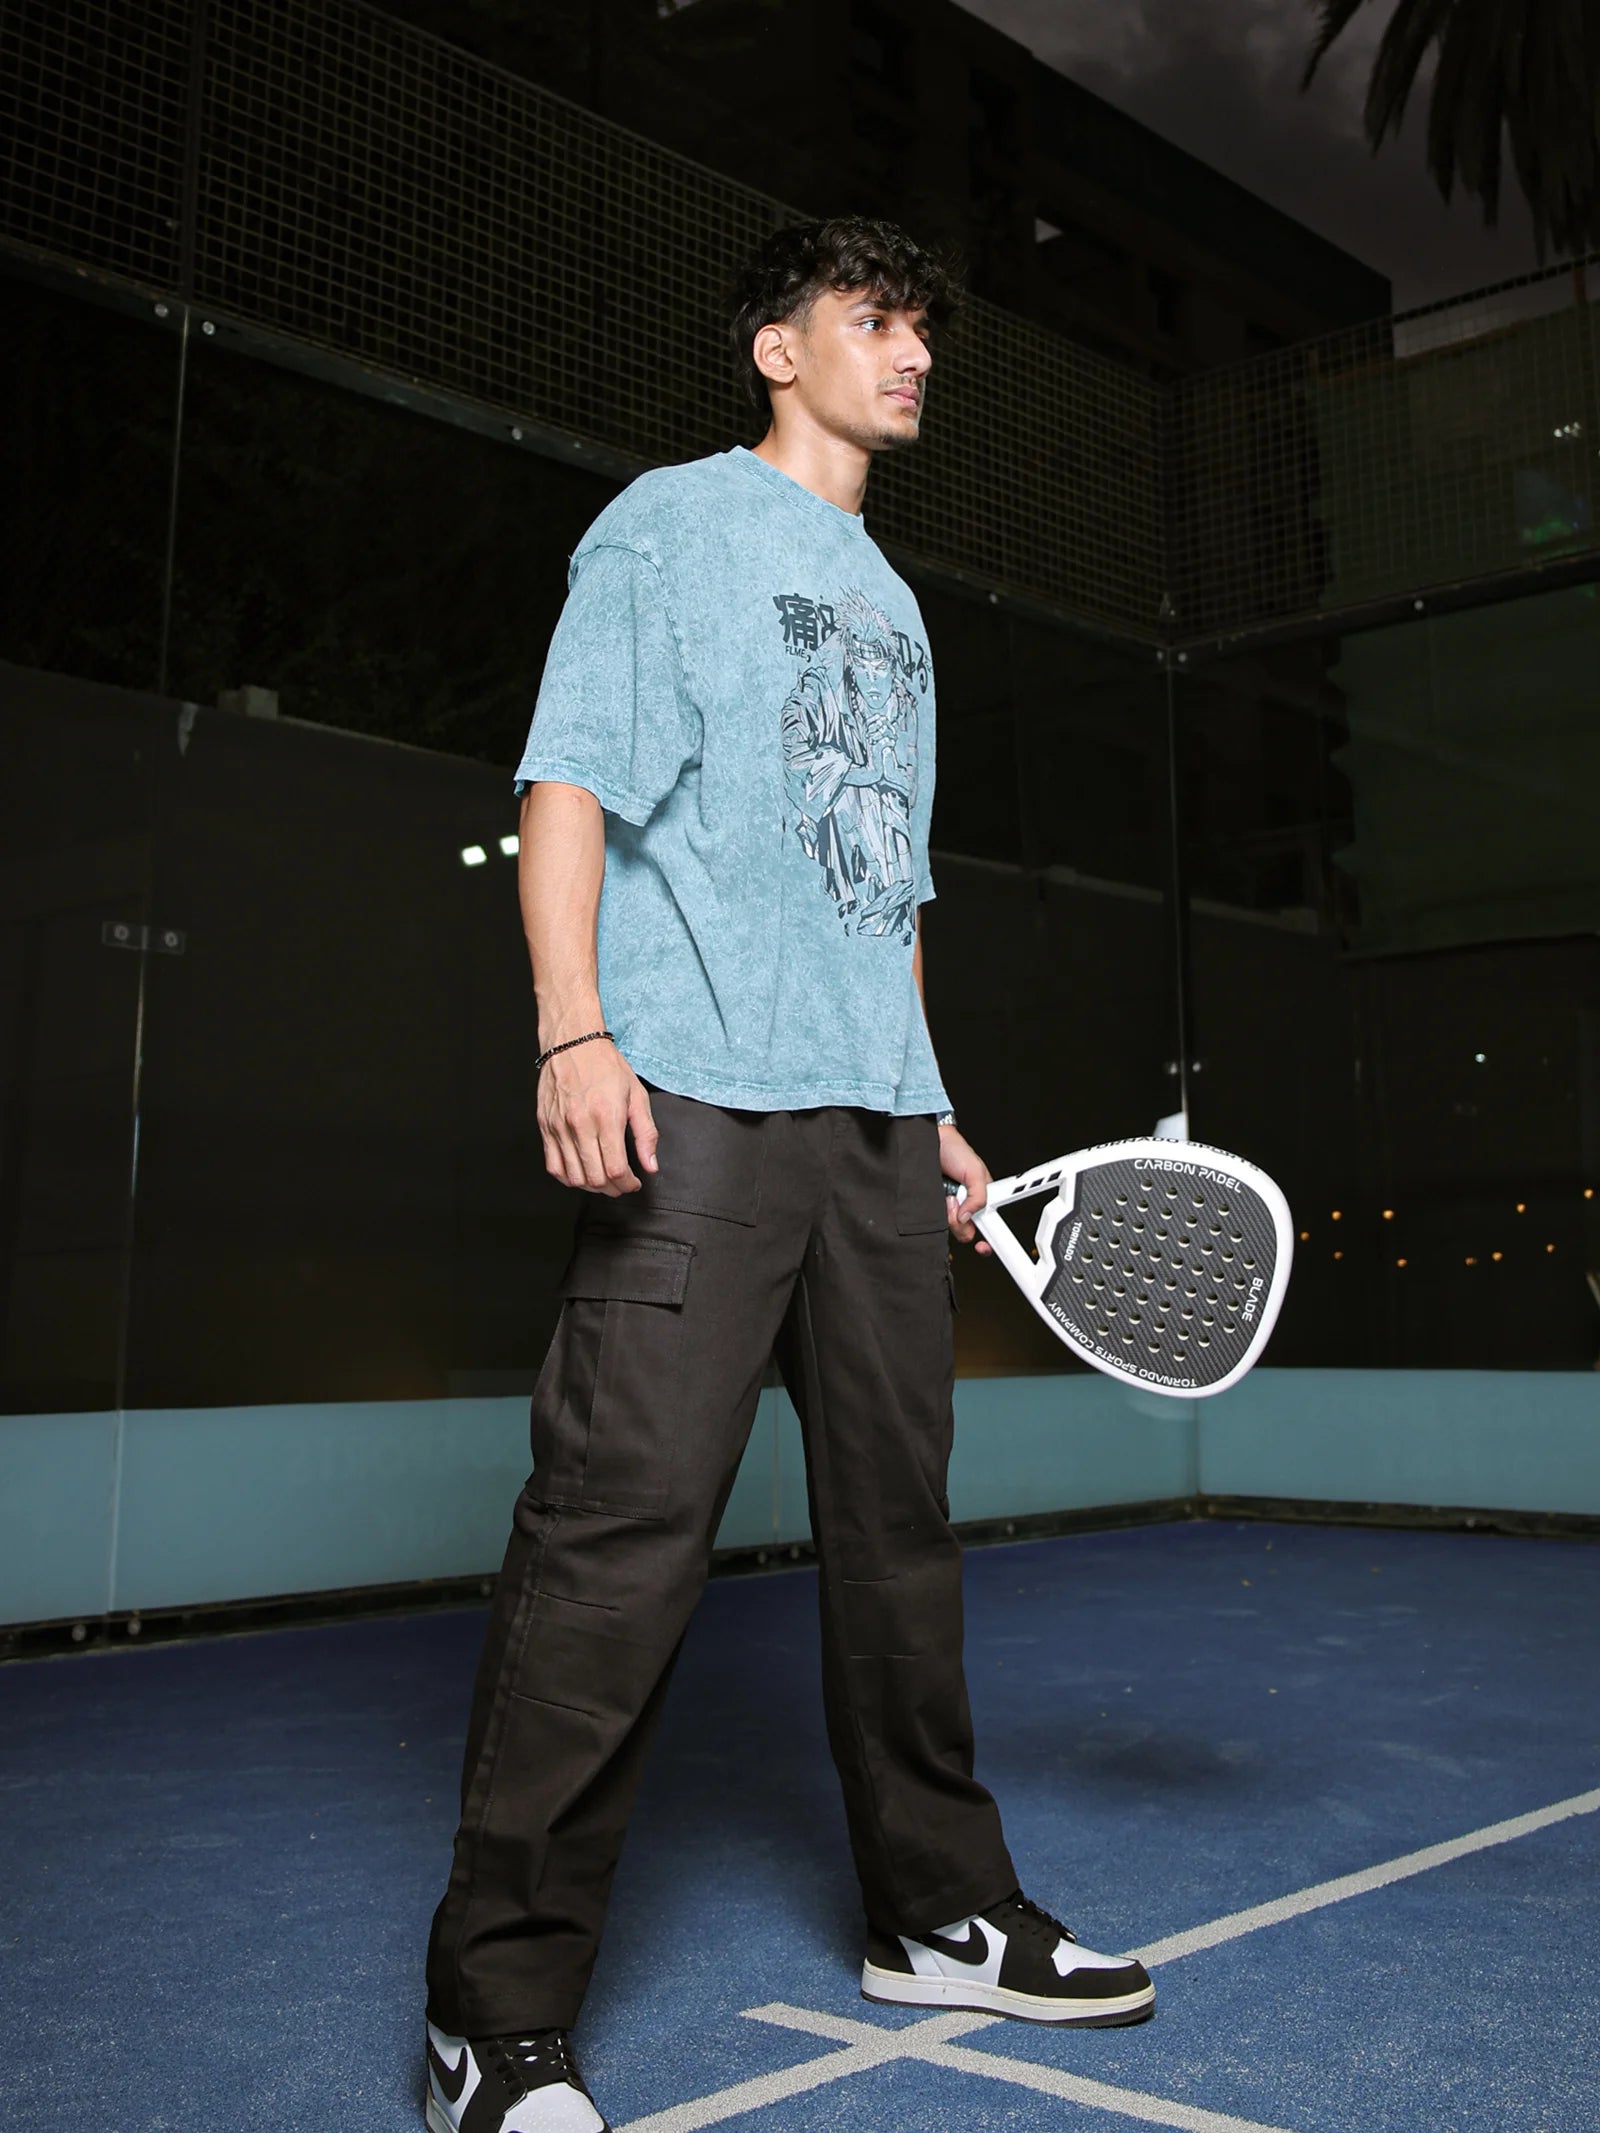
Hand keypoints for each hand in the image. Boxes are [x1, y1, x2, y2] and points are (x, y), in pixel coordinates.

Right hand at [538, 1040, 658, 1194]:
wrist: (573, 1044)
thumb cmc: (606, 1066)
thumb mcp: (637, 1096)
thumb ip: (646, 1134)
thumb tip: (650, 1165)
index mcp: (607, 1117)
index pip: (615, 1169)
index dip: (627, 1184)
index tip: (634, 1183)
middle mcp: (580, 1125)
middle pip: (595, 1179)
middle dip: (613, 1189)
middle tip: (621, 1184)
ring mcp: (559, 1127)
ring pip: (573, 1177)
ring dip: (591, 1187)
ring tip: (603, 1180)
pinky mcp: (545, 1127)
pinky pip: (553, 1166)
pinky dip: (568, 1178)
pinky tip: (581, 1172)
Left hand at [939, 1124, 993, 1254]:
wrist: (931, 1141)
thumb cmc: (955, 1150)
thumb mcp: (975, 1171)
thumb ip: (979, 1197)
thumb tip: (969, 1217)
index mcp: (981, 1200)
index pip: (988, 1226)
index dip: (988, 1240)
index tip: (983, 1247)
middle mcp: (965, 1206)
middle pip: (966, 1232)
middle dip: (962, 1223)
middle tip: (958, 1204)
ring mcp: (948, 1208)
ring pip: (949, 1228)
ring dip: (948, 1214)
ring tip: (947, 1195)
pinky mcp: (932, 1206)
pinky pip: (933, 1220)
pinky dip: (934, 1212)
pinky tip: (938, 1198)